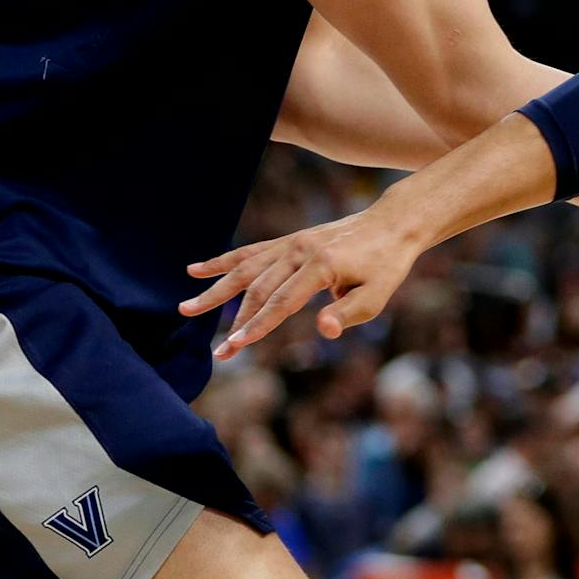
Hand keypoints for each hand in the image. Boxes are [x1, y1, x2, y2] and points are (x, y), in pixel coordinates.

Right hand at [179, 209, 419, 358]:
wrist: (392, 224)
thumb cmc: (386, 265)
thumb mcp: (378, 294)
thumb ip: (349, 314)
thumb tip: (323, 330)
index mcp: (320, 266)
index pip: (281, 302)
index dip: (257, 326)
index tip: (234, 347)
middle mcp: (300, 251)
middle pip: (259, 290)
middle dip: (236, 323)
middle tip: (219, 353)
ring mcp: (292, 243)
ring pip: (246, 269)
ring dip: (216, 291)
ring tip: (186, 308)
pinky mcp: (289, 241)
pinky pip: (251, 253)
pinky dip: (223, 262)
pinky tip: (196, 270)